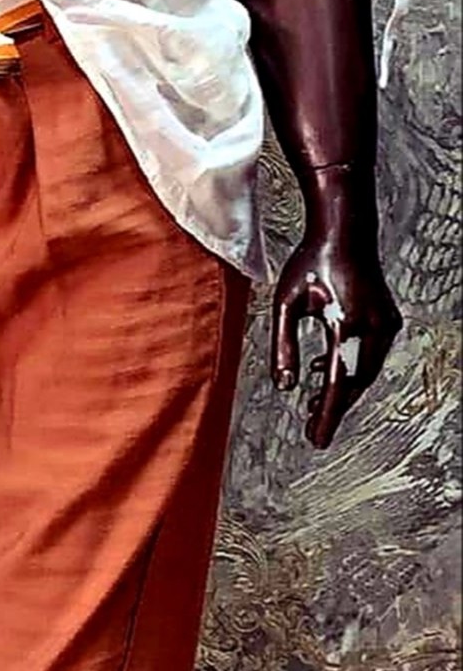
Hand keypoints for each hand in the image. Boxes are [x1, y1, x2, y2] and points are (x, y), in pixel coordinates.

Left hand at [271, 235, 402, 448]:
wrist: (345, 230)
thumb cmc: (311, 261)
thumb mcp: (285, 304)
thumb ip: (282, 347)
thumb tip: (284, 386)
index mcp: (345, 322)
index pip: (336, 383)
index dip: (326, 416)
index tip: (316, 440)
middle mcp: (373, 325)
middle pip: (354, 383)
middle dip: (333, 408)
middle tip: (311, 429)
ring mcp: (386, 323)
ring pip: (365, 373)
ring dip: (342, 390)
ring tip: (314, 406)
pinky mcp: (388, 320)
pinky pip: (370, 357)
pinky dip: (351, 370)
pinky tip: (326, 370)